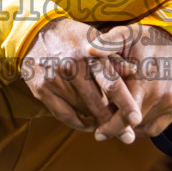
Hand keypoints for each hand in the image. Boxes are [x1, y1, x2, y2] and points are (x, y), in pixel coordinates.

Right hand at [21, 18, 142, 141]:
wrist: (34, 33)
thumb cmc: (72, 37)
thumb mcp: (94, 40)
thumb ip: (114, 58)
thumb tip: (135, 72)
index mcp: (90, 54)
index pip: (112, 84)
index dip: (126, 104)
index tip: (137, 120)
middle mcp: (72, 68)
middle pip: (98, 104)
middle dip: (115, 122)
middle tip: (128, 137)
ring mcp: (55, 80)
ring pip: (84, 111)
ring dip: (98, 119)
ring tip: (109, 124)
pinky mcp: (42, 91)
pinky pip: (65, 116)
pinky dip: (80, 123)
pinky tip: (90, 124)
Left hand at [88, 23, 171, 137]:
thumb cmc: (146, 39)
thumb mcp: (126, 35)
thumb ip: (108, 43)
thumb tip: (88, 50)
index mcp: (144, 80)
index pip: (124, 115)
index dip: (110, 126)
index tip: (98, 133)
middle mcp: (160, 94)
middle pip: (133, 124)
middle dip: (117, 127)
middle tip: (102, 131)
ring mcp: (170, 102)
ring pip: (144, 127)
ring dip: (130, 128)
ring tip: (116, 122)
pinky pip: (157, 127)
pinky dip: (143, 127)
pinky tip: (132, 120)